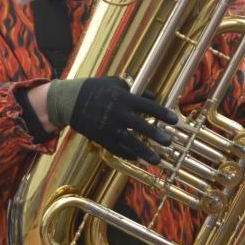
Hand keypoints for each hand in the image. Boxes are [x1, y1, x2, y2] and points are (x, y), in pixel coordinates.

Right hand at [46, 77, 177, 163]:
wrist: (69, 101)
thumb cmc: (95, 89)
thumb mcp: (115, 84)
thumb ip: (135, 90)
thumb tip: (153, 96)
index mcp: (123, 98)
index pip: (148, 106)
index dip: (162, 114)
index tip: (175, 120)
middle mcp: (118, 114)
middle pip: (141, 126)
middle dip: (156, 135)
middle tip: (168, 143)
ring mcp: (109, 128)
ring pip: (130, 143)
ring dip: (144, 152)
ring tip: (156, 160)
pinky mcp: (101, 138)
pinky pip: (117, 149)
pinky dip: (128, 154)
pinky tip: (138, 158)